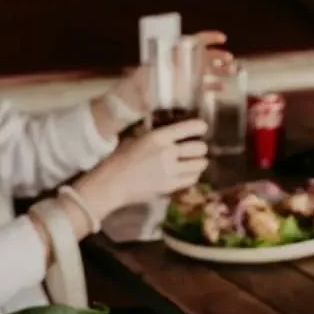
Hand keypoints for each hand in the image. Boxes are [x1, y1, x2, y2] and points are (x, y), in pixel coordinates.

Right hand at [78, 117, 209, 215]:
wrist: (111, 184)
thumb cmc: (119, 159)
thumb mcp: (136, 139)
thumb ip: (155, 136)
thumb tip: (170, 133)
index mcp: (159, 137)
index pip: (191, 127)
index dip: (200, 127)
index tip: (202, 128)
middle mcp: (168, 152)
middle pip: (200, 147)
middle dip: (200, 148)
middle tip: (197, 149)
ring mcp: (170, 171)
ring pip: (200, 164)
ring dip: (199, 162)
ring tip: (195, 162)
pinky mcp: (170, 186)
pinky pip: (192, 179)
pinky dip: (193, 175)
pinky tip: (187, 173)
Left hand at [108, 30, 231, 117]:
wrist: (127, 105)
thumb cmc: (134, 87)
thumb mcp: (146, 76)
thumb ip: (160, 71)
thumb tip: (171, 71)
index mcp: (170, 56)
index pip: (191, 42)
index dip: (207, 38)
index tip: (222, 38)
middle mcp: (178, 64)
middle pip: (202, 55)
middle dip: (218, 56)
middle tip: (229, 60)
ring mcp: (181, 77)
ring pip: (205, 70)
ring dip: (219, 70)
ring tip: (232, 72)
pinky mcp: (182, 91)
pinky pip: (201, 86)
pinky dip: (212, 86)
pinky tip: (221, 88)